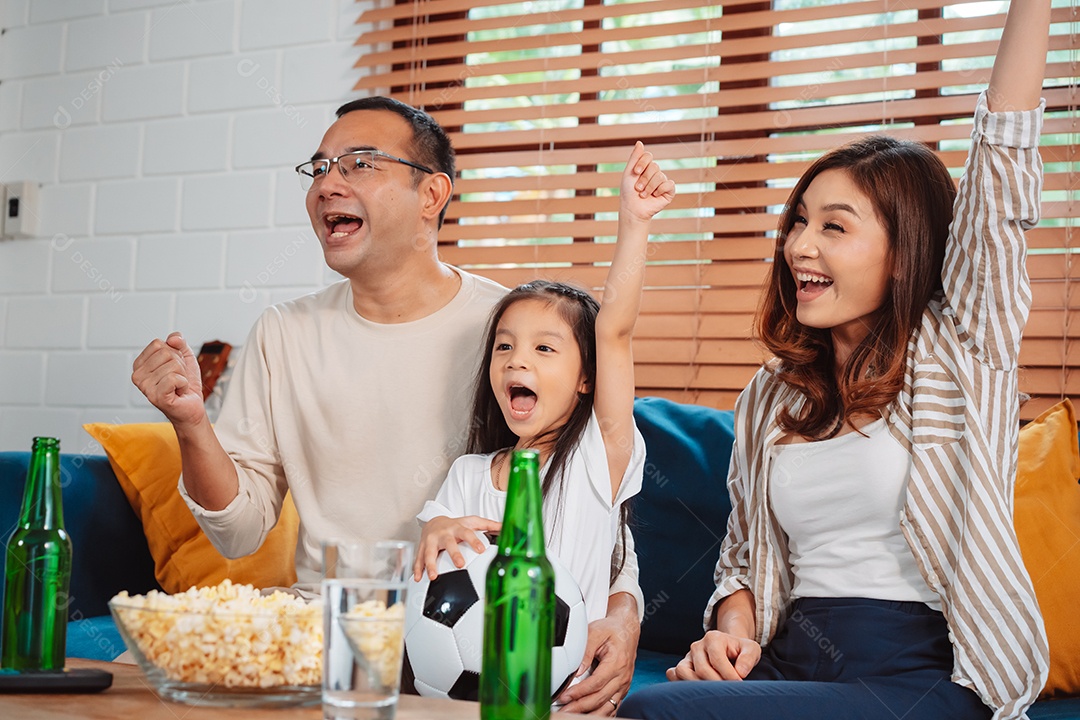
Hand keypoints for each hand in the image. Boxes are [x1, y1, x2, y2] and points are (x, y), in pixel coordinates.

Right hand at [131, 332, 205, 426]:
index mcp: (140, 364)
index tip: (174, 368)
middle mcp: (138, 375)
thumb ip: (178, 342)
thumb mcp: (184, 357)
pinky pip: (174, 378)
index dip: (174, 353)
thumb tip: (173, 338)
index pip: (158, 344)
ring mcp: (145, 387)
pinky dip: (183, 384)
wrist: (192, 405)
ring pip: (172, 365)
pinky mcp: (156, 397)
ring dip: (182, 376)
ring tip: (177, 386)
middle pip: (166, 353)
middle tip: (177, 378)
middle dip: (179, 365)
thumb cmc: (185, 383)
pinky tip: (178, 392)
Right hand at [412, 515, 501, 580]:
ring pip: (429, 553)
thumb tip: (505, 527)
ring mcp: (431, 541)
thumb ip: (489, 525)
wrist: (434, 521)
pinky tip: (418, 578)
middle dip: (454, 553)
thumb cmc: (456, 524)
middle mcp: (444, 534)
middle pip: (449, 543)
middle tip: (460, 564)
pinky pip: (418, 559)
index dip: (474, 541)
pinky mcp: (422, 548)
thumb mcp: (472, 522)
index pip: (467, 533)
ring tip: (433, 576)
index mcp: (457, 527)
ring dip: (430, 564)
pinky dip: (417, 569)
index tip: (481, 549)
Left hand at [557, 599, 638, 714]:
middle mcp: (623, 677)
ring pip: (607, 707)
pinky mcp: (622, 689)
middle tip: (563, 709)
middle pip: (600, 698)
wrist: (627, 631)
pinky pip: (612, 707)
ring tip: (572, 714)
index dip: (579, 692)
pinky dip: (600, 713)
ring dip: (589, 713)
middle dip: (580, 706)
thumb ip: (586, 651)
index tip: (565, 696)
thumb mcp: (596, 632)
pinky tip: (587, 714)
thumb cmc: (611, 630)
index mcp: (617, 662)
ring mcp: (624, 685)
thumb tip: (576, 671)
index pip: (596, 683)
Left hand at [620, 141, 675, 222]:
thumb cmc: (628, 192)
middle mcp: (655, 173)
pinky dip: (660, 190)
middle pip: (654, 166)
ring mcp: (662, 181)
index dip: (642, 163)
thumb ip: (635, 158)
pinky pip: (669, 184)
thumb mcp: (629, 173)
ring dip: (649, 187)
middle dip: (644, 178)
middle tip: (638, 188)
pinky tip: (655, 196)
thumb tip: (639, 142)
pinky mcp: (669, 191)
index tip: (635, 172)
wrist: (633, 210)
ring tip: (643, 195)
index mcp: (645, 167)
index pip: (648, 156)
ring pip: (660, 176)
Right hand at [665, 630, 760, 681]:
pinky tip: (696, 689)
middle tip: (728, 690)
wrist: (729, 647)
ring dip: (698, 685)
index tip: (739, 684)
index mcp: (713, 638)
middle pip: (701, 669)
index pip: (717, 660)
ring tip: (714, 691)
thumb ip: (748, 659)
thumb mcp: (751, 649)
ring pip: (683, 672)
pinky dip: (681, 683)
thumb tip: (740, 673)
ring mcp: (688, 656)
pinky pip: (674, 674)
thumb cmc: (740, 650)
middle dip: (716, 684)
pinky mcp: (683, 665)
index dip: (729, 675)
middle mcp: (697, 646)